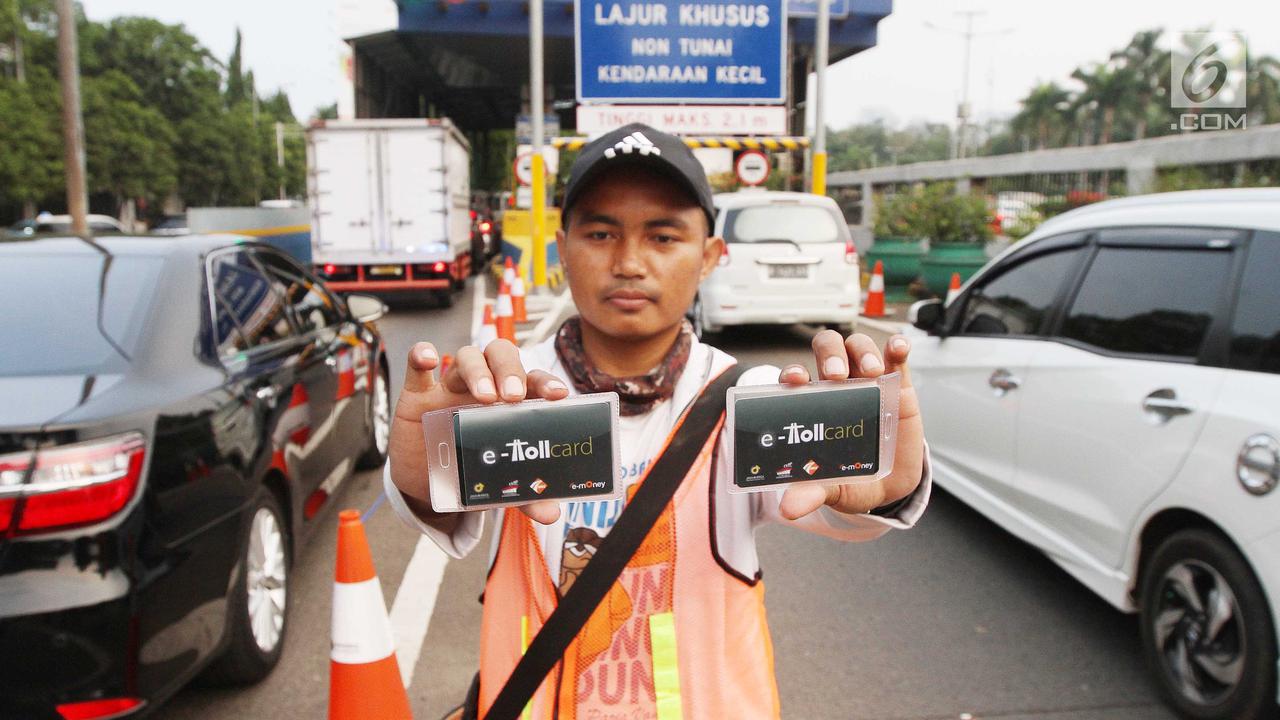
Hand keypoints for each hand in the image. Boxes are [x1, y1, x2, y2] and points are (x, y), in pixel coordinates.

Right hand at [388, 339, 568, 525]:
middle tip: (512, 397)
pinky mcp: (418, 394)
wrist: (427, 480)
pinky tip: (427, 358)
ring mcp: (451, 387)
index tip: (558, 394)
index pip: (532, 381)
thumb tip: (551, 513)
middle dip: (510, 371)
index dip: (545, 382)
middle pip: (501, 356)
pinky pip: (417, 367)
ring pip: (467, 357)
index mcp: (510, 402)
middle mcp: (484, 387)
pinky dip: (421, 356)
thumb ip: (526, 495)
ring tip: (483, 396)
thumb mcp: (498, 482)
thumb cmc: (470, 467)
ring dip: (477, 370)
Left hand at [774, 330, 924, 519]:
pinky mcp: (898, 385)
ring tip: (872, 371)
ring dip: (862, 351)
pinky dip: (897, 347)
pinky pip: (896, 357)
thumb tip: (788, 509)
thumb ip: (812, 492)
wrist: (892, 486)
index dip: (791, 373)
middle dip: (830, 354)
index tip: (794, 379)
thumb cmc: (854, 480)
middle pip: (827, 350)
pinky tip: (898, 348)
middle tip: (838, 374)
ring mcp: (868, 382)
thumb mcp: (835, 489)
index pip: (796, 378)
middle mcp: (838, 387)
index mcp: (813, 405)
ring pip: (858, 347)